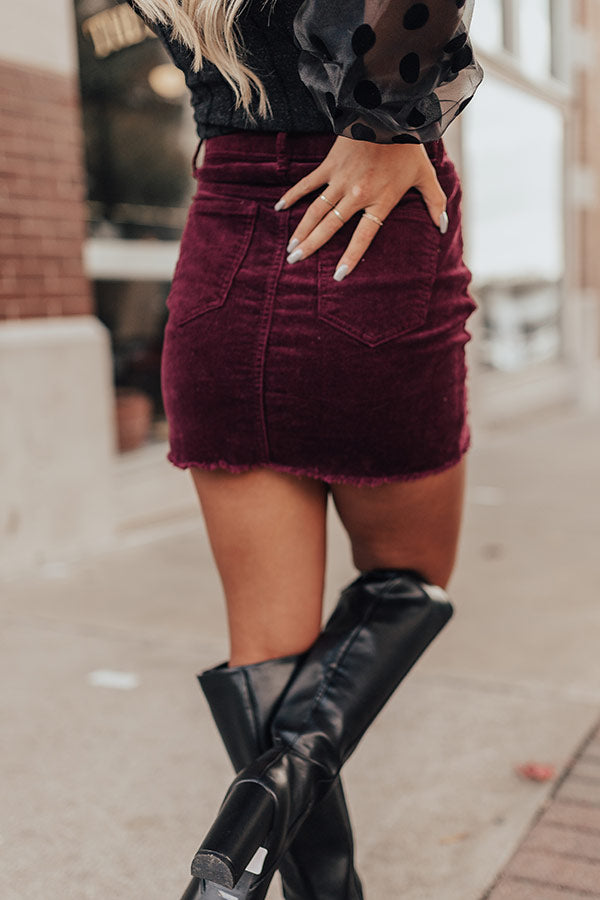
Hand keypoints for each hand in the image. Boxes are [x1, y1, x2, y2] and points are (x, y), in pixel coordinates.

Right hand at [274, 135, 447, 280]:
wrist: (389, 113)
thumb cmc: (409, 146)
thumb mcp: (426, 175)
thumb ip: (435, 203)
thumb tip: (443, 228)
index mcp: (379, 201)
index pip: (362, 237)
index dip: (351, 257)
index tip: (338, 275)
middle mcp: (357, 195)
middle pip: (330, 227)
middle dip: (312, 246)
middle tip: (295, 261)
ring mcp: (340, 180)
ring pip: (316, 211)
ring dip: (301, 230)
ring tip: (290, 247)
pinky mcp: (330, 165)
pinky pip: (308, 184)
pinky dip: (293, 195)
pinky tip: (280, 208)